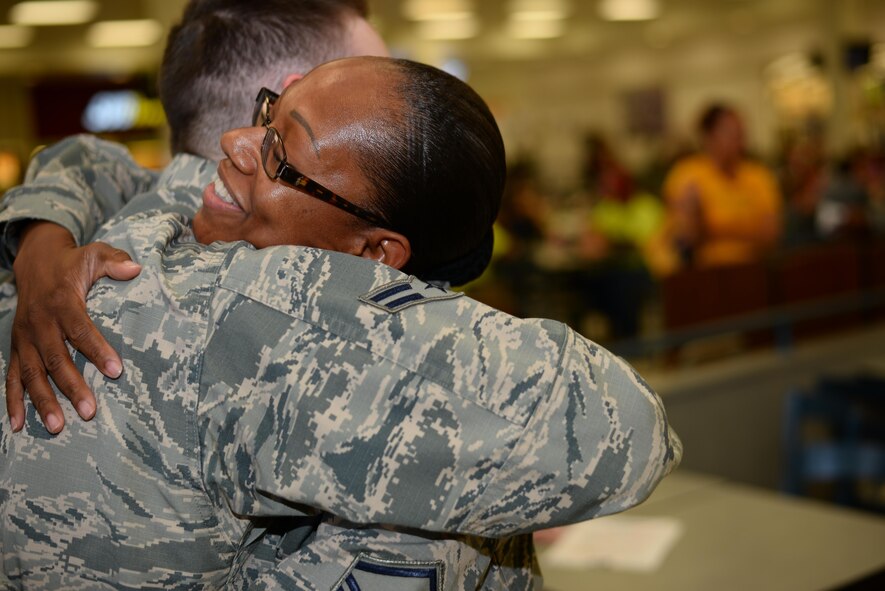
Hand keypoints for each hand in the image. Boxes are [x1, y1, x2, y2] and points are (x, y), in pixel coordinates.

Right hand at [7, 222, 140, 432]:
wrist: (35, 261)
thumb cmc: (72, 263)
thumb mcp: (94, 254)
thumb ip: (114, 261)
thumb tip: (135, 268)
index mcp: (61, 302)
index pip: (80, 329)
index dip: (97, 350)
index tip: (116, 371)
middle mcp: (39, 323)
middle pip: (55, 358)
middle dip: (71, 386)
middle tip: (89, 412)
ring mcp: (24, 338)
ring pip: (32, 373)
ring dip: (42, 401)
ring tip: (57, 427)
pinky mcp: (16, 347)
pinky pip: (11, 376)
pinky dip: (13, 401)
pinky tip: (18, 425)